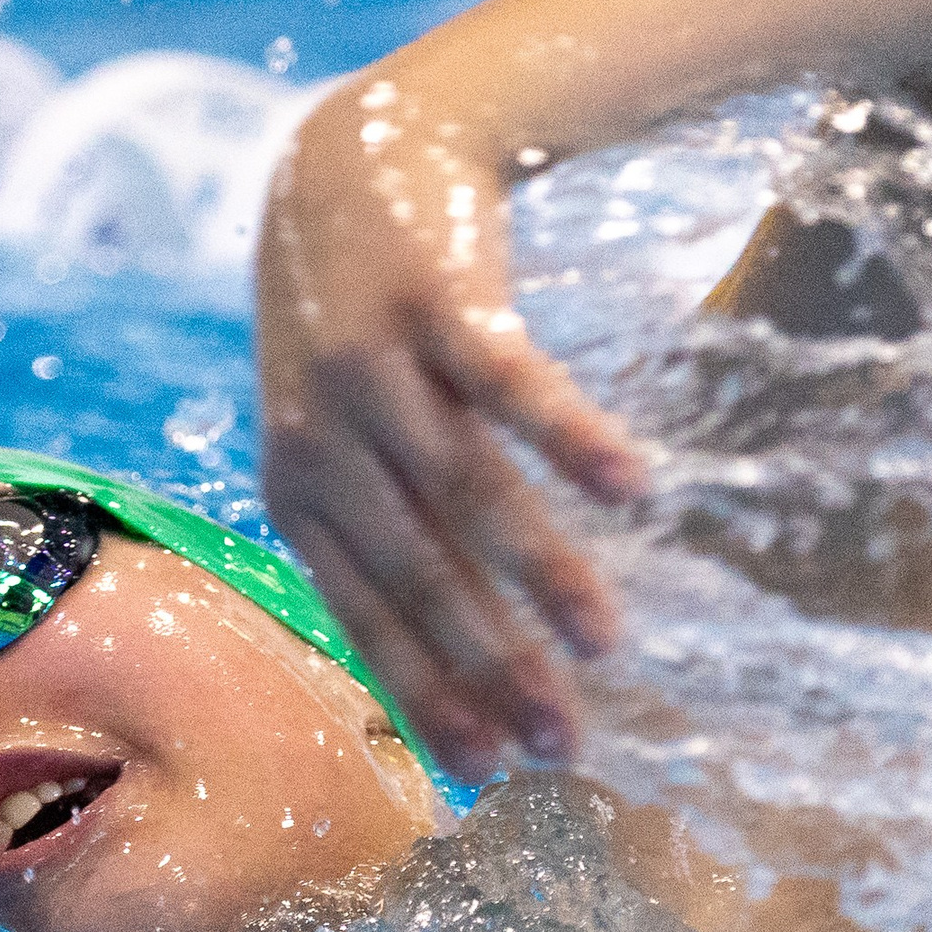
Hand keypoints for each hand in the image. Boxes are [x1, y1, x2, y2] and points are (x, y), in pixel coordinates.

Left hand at [257, 75, 650, 783]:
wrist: (346, 160)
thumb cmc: (356, 325)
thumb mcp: (334, 428)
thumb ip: (378, 523)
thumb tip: (448, 651)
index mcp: (300, 491)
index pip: (367, 615)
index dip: (430, 695)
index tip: (494, 772)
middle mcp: (324, 439)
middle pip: (420, 572)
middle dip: (492, 667)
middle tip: (564, 743)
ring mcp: (375, 367)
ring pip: (469, 492)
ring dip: (541, 573)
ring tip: (607, 644)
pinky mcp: (435, 298)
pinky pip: (510, 381)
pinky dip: (568, 436)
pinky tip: (631, 488)